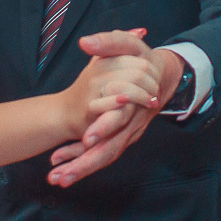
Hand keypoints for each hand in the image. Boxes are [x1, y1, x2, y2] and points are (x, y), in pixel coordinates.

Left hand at [47, 30, 181, 187]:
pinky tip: (63, 170)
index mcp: (134, 102)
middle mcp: (131, 124)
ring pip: (105, 156)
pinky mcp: (120, 138)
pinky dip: (82, 161)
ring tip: (57, 179)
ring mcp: (127, 134)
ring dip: (81, 169)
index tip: (86, 138)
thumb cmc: (144, 59)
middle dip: (84, 164)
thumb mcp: (130, 45)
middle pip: (110, 149)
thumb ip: (109, 42)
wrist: (163, 76)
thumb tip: (85, 41)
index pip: (119, 119)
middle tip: (60, 176)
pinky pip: (102, 153)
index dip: (104, 128)